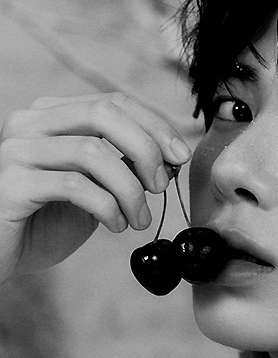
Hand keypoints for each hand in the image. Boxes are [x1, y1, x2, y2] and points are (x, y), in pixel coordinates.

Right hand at [0, 93, 191, 282]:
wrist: (0, 254)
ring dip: (130, 190)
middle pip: (104, 114)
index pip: (113, 103)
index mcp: (52, 116)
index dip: (155, 126)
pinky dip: (107, 207)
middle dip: (146, 149)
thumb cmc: (47, 221)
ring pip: (93, 152)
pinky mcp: (11, 184)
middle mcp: (30, 124)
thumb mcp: (94, 188)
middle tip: (160, 186)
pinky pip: (74, 185)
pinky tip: (115, 225)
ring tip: (138, 218)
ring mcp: (17, 151)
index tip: (180, 156)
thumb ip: (122, 166)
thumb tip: (169, 156)